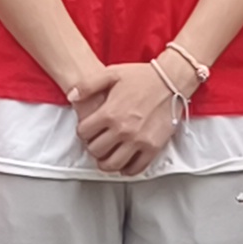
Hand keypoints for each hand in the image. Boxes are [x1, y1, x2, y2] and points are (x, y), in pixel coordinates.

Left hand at [74, 59, 184, 174]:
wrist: (171, 81)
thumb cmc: (143, 77)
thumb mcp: (111, 73)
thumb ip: (88, 85)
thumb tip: (71, 96)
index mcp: (109, 112)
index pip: (84, 133)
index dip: (83, 132)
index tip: (87, 130)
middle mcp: (122, 129)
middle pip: (96, 150)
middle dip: (92, 147)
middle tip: (96, 143)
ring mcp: (138, 140)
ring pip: (113, 164)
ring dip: (105, 163)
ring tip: (106, 157)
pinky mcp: (153, 147)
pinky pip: (136, 168)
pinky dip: (127, 170)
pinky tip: (124, 163)